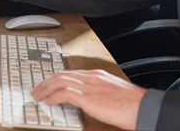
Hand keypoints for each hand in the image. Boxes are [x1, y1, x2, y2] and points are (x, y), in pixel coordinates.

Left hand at [30, 69, 145, 129]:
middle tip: (36, 89)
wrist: (142, 107)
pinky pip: (64, 94)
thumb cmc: (132, 104)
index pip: (71, 73)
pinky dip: (54, 97)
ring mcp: (89, 86)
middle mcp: (91, 77)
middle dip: (46, 82)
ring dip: (45, 89)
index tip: (48, 83)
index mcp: (97, 75)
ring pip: (59, 82)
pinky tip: (48, 102)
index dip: (56, 78)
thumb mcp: (114, 93)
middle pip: (62, 75)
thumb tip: (91, 100)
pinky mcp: (88, 98)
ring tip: (37, 96)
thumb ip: (100, 93)